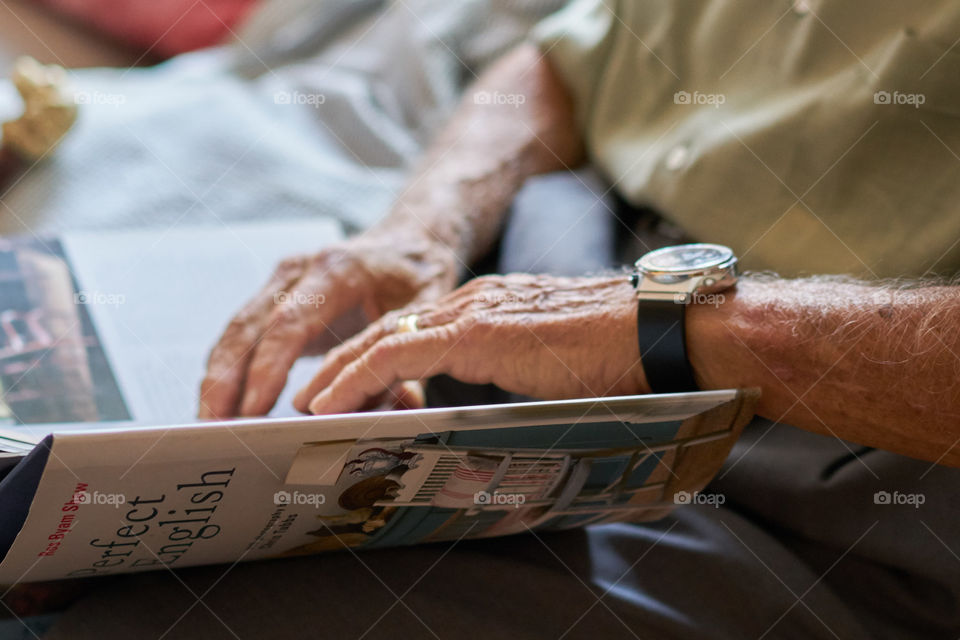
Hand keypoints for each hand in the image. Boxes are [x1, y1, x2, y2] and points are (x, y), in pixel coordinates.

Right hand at [199, 232, 456, 417]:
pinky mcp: (275, 297)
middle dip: (226, 380)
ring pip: (236, 332)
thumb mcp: (426, 313)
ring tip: (208, 423)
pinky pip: (243, 335)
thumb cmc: (418, 274)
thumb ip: (412, 360)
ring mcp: (281, 282)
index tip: (253, 410)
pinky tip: (221, 403)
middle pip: (248, 327)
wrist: (409, 239)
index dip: (268, 369)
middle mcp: (299, 270)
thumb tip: (405, 409)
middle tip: (214, 427)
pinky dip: (229, 370)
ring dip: (219, 379)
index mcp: (336, 271)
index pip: (289, 324)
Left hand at [294, 274, 648, 414]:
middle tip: (309, 397)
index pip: (415, 332)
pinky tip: (329, 402)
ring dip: (339, 373)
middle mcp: (475, 303)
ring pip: (384, 337)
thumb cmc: (621, 359)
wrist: (659, 333)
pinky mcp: (479, 331)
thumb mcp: (552, 373)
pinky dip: (358, 377)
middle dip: (342, 365)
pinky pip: (400, 351)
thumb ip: (518, 386)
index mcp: (491, 311)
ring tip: (306, 403)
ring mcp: (475, 312)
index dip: (374, 362)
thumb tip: (500, 425)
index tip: (348, 392)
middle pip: (389, 330)